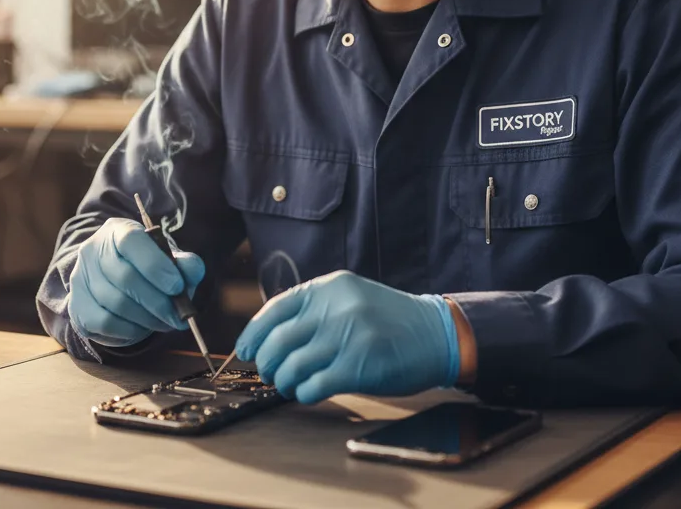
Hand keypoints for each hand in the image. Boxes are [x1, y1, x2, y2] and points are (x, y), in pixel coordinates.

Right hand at [68, 217, 204, 346]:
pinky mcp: (76, 305)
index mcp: (117, 230)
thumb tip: (192, 271)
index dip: (155, 265)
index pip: (131, 241)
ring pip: (116, 303)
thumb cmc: (148, 267)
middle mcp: (93, 250)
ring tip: (165, 322)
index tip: (177, 286)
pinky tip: (144, 326)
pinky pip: (105, 323)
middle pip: (125, 277)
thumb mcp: (169, 259)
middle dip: (158, 301)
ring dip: (147, 318)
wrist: (116, 280)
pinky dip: (130, 329)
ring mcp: (81, 278)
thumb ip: (185, 263)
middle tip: (178, 316)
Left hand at [235, 270, 459, 403]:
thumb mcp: (351, 297)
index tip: (245, 350)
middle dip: (267, 362)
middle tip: (270, 373)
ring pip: (291, 366)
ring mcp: (346, 336)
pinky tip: (310, 392)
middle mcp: (334, 308)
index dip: (254, 333)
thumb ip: (316, 309)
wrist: (435, 334)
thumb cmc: (390, 320)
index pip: (276, 309)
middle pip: (277, 340)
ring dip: (284, 381)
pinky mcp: (356, 366)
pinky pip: (313, 385)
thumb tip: (273, 335)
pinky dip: (304, 393)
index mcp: (329, 287)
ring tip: (290, 385)